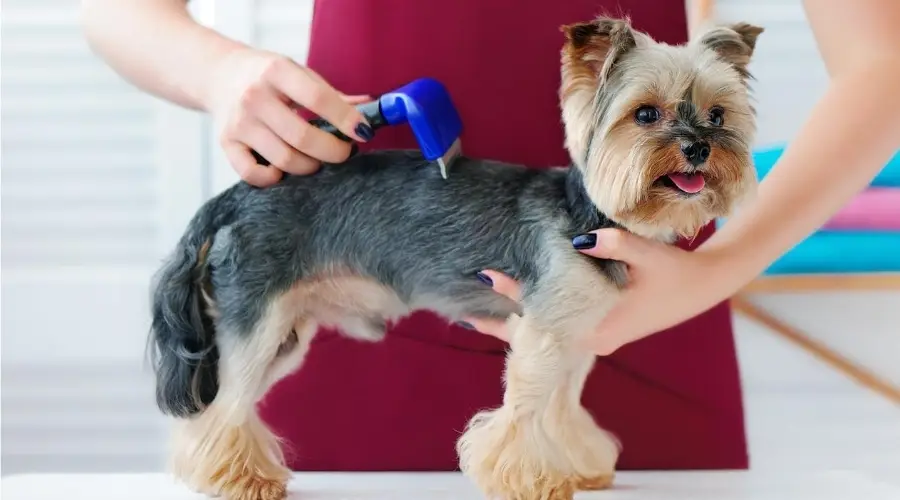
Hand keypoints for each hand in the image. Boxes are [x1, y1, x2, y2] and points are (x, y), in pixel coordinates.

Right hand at [206, 48, 372, 186]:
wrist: (219, 75)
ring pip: (284, 159)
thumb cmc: (268, 77)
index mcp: (277, 71)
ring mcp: (238, 122)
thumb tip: (371, 108)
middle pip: (303, 137)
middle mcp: (254, 96)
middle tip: (344, 152)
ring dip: (310, 166)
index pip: (319, 99)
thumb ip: (332, 94)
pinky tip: (283, 167)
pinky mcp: (226, 143)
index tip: (363, 132)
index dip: (346, 119)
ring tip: (317, 160)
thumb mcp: (298, 74)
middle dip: (333, 152)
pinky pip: (253, 174)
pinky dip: (274, 177)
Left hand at [464, 228, 736, 354]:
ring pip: (547, 337)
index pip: (545, 312)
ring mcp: (597, 339)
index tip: (489, 274)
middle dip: (502, 324)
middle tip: (464, 316)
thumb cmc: (674, 270)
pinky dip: (536, 325)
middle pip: (539, 335)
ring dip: (516, 327)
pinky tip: (515, 317)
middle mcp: (594, 338)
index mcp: (599, 323)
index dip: (515, 294)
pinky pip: (560, 333)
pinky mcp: (601, 333)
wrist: (703, 287)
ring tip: (477, 320)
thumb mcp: (647, 253)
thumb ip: (614, 244)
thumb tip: (577, 238)